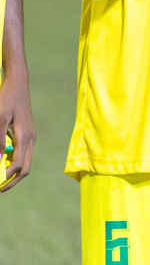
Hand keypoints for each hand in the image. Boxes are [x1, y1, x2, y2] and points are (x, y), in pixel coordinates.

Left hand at [0, 70, 33, 192]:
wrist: (18, 84)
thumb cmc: (7, 99)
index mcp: (25, 137)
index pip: (18, 164)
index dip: (5, 176)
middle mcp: (31, 139)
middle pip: (25, 168)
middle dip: (11, 181)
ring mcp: (30, 137)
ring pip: (25, 162)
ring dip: (12, 173)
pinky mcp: (27, 134)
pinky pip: (23, 154)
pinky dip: (13, 163)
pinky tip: (2, 163)